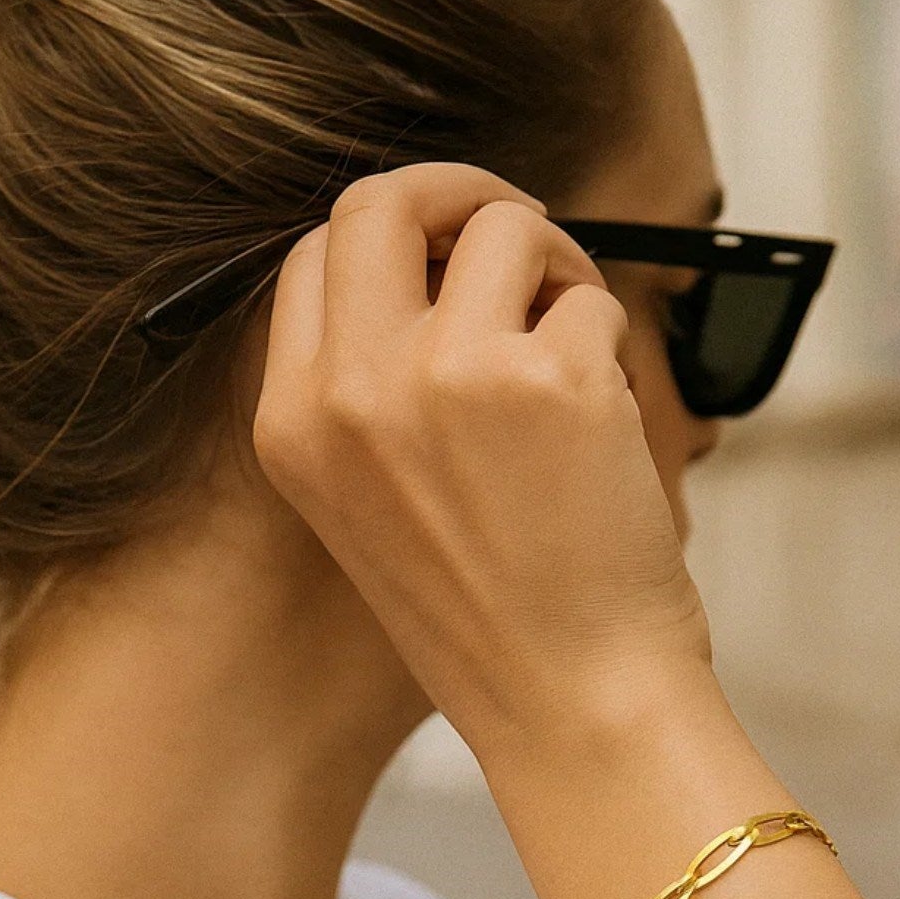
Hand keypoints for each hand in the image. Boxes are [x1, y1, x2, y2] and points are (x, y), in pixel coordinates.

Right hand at [251, 161, 714, 756]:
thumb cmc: (484, 613)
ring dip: (553, 268)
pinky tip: (602, 424)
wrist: (566, 702)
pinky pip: (589, 297)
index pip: (314, 257)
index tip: (443, 254)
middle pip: (382, 201)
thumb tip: (433, 263)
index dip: (390, 237)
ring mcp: (444, 377)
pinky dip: (607, 343)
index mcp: (291, 425)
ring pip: (504, 227)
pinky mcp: (546, 379)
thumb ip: (368, 387)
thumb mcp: (365, 504)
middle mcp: (349, 391)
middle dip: (457, 196)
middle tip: (515, 239)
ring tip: (572, 348)